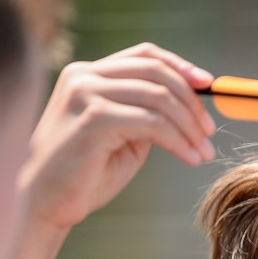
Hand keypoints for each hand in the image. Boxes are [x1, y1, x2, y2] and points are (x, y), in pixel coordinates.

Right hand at [19, 42, 216, 230]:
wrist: (48, 203)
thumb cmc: (86, 173)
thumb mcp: (124, 135)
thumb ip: (148, 113)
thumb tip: (192, 105)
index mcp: (89, 74)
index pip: (144, 55)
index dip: (180, 66)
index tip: (208, 85)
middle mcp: (84, 76)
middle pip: (156, 73)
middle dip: (191, 103)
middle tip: (209, 132)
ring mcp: (85, 94)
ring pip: (158, 98)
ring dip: (189, 127)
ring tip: (204, 152)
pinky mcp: (92, 119)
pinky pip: (151, 123)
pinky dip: (177, 141)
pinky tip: (189, 158)